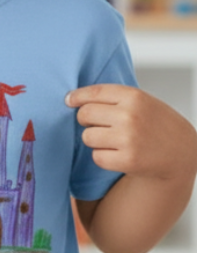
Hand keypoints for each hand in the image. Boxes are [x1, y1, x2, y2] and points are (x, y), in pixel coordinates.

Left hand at [66, 83, 196, 180]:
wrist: (182, 152)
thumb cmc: (156, 123)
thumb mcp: (142, 101)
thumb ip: (113, 97)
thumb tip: (71, 98)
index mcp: (134, 97)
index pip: (93, 92)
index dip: (77, 97)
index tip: (69, 101)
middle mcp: (130, 115)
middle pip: (84, 114)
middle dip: (86, 120)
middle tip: (99, 125)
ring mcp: (129, 138)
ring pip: (87, 137)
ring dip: (94, 140)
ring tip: (112, 140)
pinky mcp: (128, 160)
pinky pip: (96, 156)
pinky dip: (103, 157)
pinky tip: (118, 154)